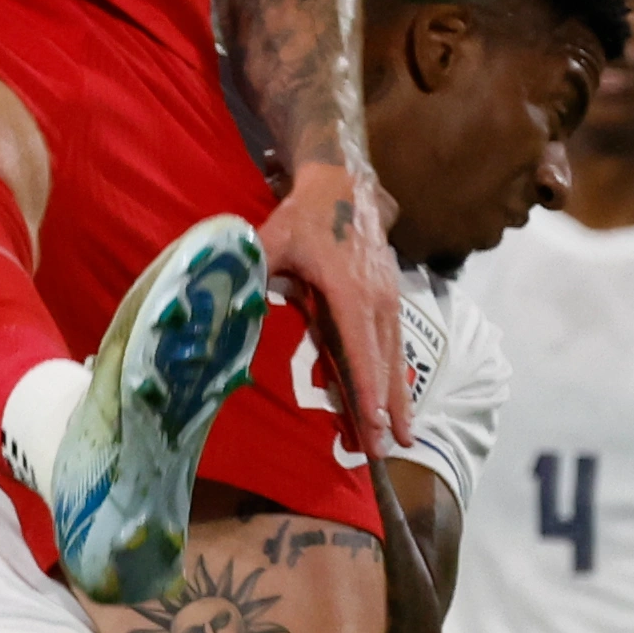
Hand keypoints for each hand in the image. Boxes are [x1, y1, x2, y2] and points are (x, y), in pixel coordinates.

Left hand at [262, 155, 407, 450]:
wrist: (345, 183)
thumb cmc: (306, 215)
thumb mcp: (274, 238)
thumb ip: (255, 267)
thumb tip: (228, 296)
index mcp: (351, 292)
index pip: (360, 351)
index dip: (367, 391)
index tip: (376, 425)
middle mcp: (377, 301)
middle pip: (384, 363)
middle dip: (388, 408)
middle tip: (390, 449)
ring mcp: (388, 299)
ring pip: (394, 356)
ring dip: (399, 398)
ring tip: (405, 435)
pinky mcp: (388, 298)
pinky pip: (393, 343)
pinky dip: (395, 375)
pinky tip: (397, 399)